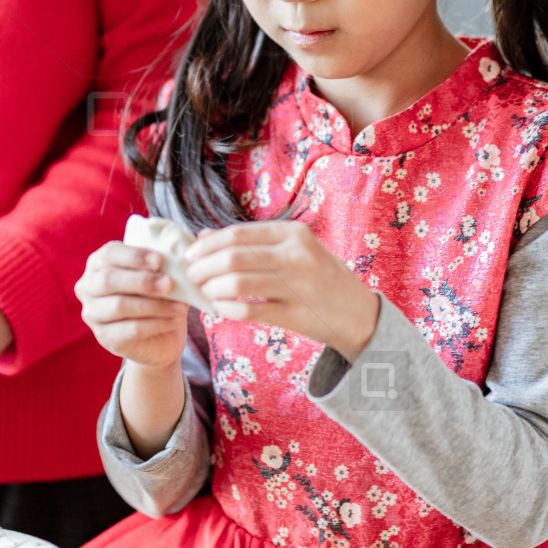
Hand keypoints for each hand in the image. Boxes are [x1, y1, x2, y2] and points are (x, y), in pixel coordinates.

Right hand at [75, 242, 186, 370]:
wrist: (161, 335)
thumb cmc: (157, 295)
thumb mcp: (159, 275)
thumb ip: (161, 265)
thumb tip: (176, 260)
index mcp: (98, 264)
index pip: (109, 254)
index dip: (134, 256)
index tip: (160, 261)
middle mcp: (87, 287)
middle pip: (109, 280)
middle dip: (142, 281)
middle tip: (170, 284)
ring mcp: (92, 314)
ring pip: (119, 306)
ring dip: (154, 305)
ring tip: (180, 306)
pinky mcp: (105, 337)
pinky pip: (131, 329)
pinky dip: (157, 323)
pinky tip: (175, 320)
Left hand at [185, 222, 379, 360]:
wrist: (357, 313)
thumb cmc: (319, 277)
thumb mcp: (293, 250)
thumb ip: (251, 242)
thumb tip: (204, 235)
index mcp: (294, 233)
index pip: (237, 233)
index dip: (207, 244)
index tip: (190, 255)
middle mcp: (296, 255)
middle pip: (233, 257)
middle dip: (203, 267)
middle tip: (191, 276)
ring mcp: (297, 285)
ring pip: (237, 283)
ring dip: (211, 288)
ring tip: (204, 292)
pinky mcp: (294, 314)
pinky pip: (248, 310)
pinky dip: (227, 309)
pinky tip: (219, 308)